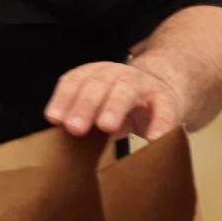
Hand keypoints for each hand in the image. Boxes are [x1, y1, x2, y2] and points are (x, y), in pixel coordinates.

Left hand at [44, 61, 182, 140]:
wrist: (164, 92)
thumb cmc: (122, 105)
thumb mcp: (99, 108)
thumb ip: (81, 120)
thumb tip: (59, 146)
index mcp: (95, 75)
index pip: (75, 81)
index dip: (64, 99)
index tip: (54, 119)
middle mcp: (117, 75)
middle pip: (98, 84)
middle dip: (84, 105)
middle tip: (74, 127)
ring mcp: (143, 85)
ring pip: (126, 90)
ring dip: (114, 107)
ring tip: (106, 127)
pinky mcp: (167, 100)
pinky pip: (164, 111)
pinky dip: (160, 124)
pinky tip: (153, 140)